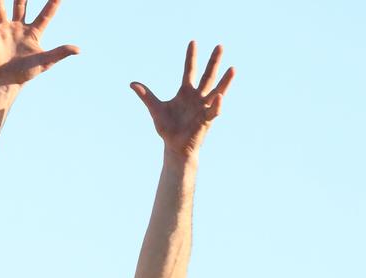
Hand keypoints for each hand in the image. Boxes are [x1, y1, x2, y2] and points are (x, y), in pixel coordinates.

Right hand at [0, 0, 78, 85]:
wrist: (4, 83)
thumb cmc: (25, 73)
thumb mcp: (44, 62)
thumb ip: (59, 53)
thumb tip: (78, 49)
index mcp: (33, 32)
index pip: (46, 14)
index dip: (53, 3)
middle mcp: (18, 26)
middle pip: (21, 2)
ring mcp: (4, 28)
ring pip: (1, 6)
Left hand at [131, 42, 234, 157]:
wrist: (174, 147)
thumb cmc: (167, 129)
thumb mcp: (156, 109)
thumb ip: (147, 96)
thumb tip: (132, 84)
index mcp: (186, 92)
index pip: (189, 70)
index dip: (191, 57)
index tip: (193, 41)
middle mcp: (197, 97)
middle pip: (208, 76)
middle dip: (213, 62)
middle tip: (220, 45)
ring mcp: (203, 108)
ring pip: (217, 91)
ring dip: (225, 81)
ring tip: (233, 68)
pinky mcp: (206, 121)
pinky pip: (213, 111)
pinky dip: (216, 105)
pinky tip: (219, 97)